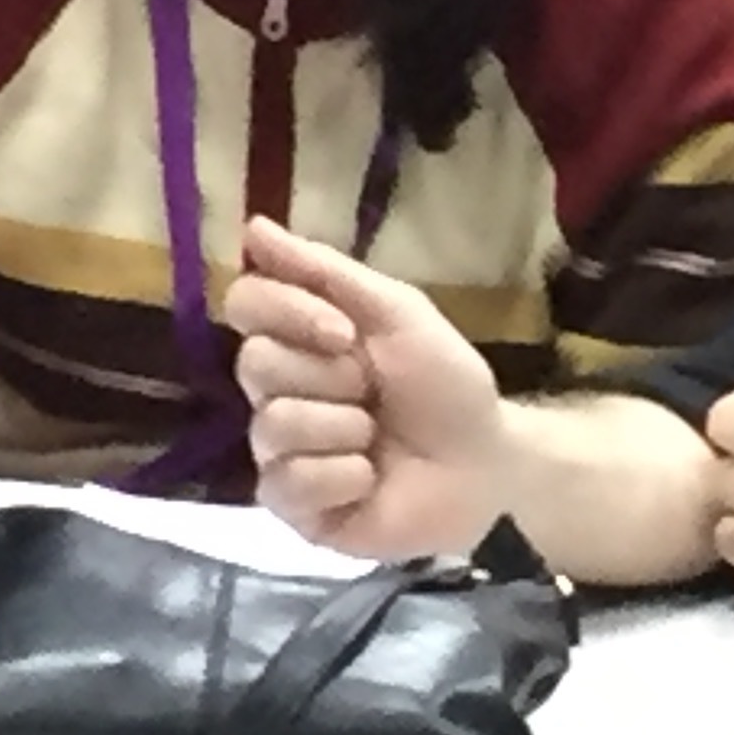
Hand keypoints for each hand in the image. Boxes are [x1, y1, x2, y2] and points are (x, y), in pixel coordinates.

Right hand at [226, 216, 506, 557]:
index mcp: (299, 339)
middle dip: (330, 376)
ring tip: (376, 439)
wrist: (487, 463)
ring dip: (343, 428)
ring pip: (273, 425)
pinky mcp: (294, 508)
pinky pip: (287, 484)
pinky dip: (342, 476)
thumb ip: (324, 270)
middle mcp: (278, 393)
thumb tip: (252, 226)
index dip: (289, 313)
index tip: (346, 333)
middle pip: (255, 364)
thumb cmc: (445, 385)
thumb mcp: (397, 313)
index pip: (246, 303)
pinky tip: (370, 479)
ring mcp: (281, 453)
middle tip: (371, 392)